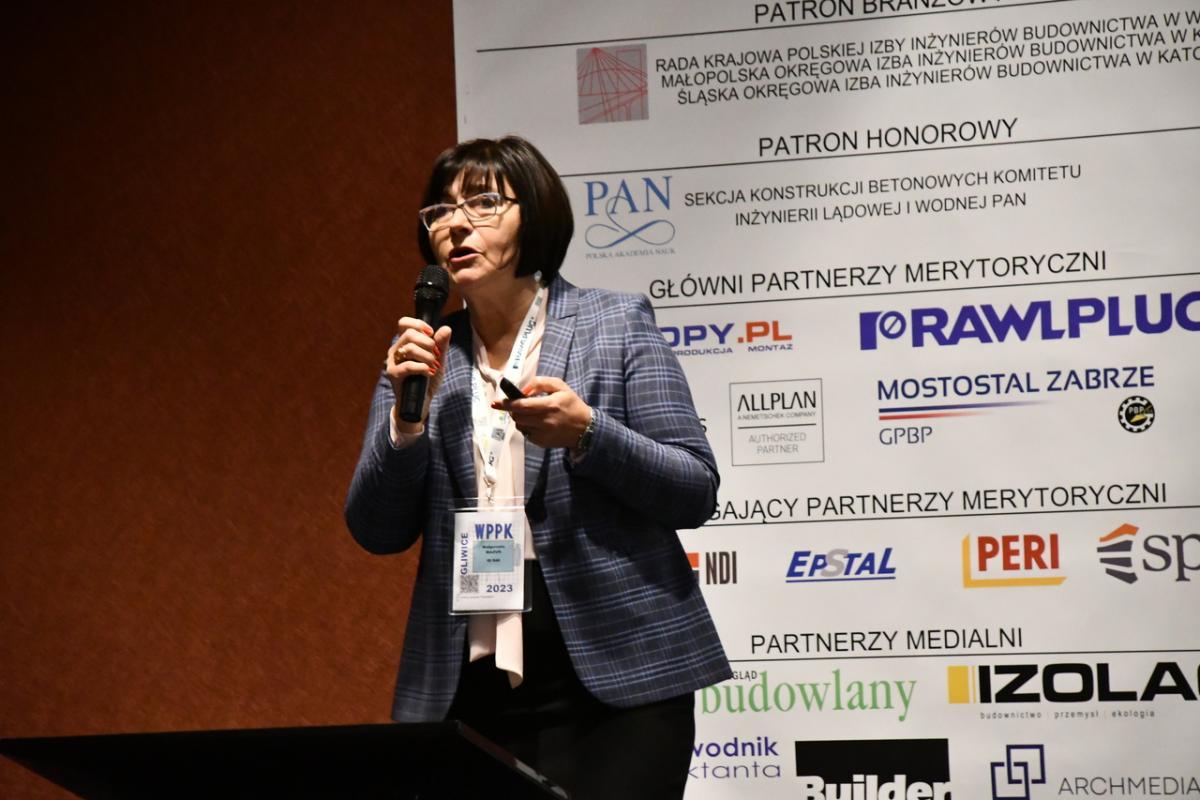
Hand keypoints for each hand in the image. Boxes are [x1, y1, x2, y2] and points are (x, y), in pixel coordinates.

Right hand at [385, 317, 452, 431]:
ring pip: (410, 348)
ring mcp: (393, 362)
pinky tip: (428, 373)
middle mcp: (396, 350)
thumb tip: (446, 328)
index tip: (431, 334)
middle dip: (428, 343)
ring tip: (433, 366)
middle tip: (436, 354)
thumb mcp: (439, 360)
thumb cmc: (428, 379)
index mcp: (405, 343)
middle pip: (409, 334)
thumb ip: (441, 345)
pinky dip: (422, 368)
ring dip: (427, 356)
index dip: (418, 324)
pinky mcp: (394, 374)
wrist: (421, 402)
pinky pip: (408, 366)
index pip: (404, 323)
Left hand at [494, 376, 590, 449]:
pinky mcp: (541, 443)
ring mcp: (543, 434)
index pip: (522, 405)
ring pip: (520, 425)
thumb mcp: (560, 386)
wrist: (585, 428)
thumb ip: (540, 383)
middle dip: (513, 410)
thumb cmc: (572, 404)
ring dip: (520, 418)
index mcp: (550, 405)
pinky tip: (538, 423)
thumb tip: (523, 390)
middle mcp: (545, 421)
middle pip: (517, 416)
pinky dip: (527, 427)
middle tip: (518, 405)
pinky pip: (526, 433)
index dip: (506, 404)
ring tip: (532, 414)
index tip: (495, 403)